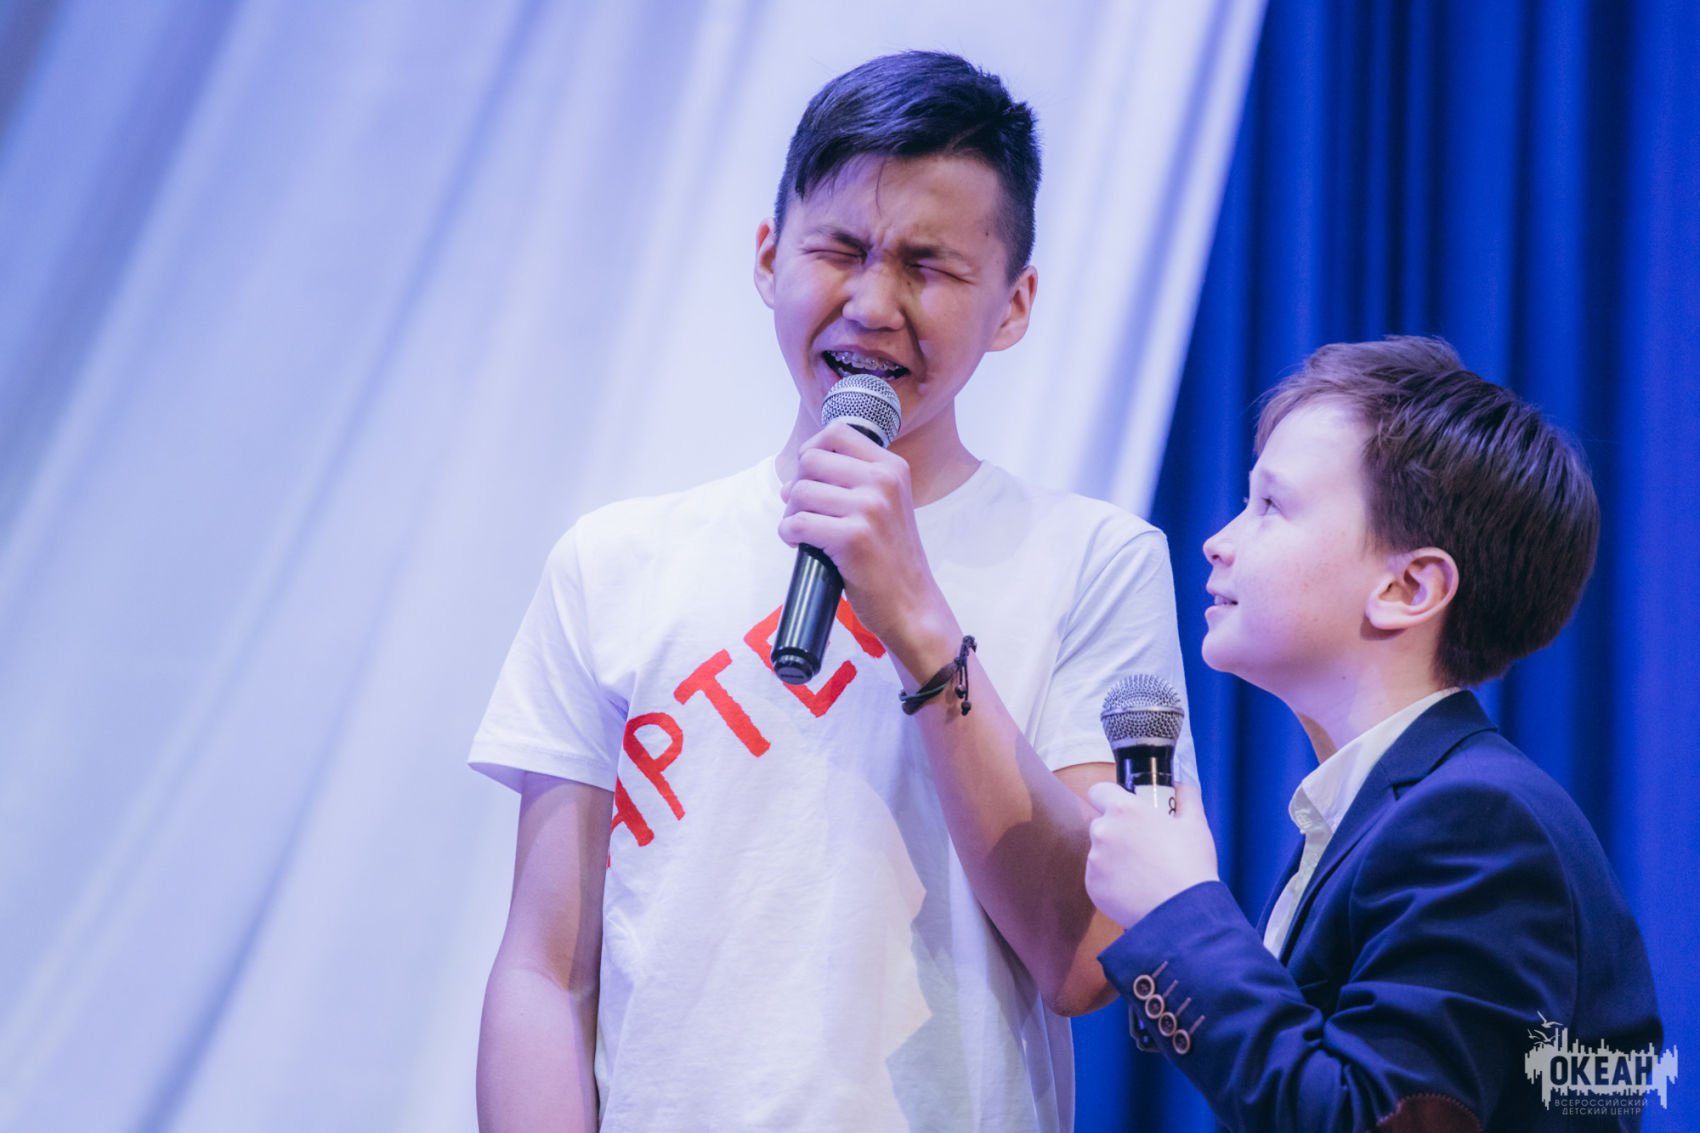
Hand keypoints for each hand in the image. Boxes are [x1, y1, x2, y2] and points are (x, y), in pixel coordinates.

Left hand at [778, 422, 955, 664]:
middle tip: (805, 512)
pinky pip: (797, 523)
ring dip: (791, 514)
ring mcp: (870, 508)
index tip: (812, 478)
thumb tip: (796, 474)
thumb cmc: (890, 557)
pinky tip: (802, 545)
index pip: (836, 432)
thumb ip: (853, 481)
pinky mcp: (853, 538)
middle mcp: (883, 481)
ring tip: (804, 532)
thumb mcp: (886, 505)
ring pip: (799, 491)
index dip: (812, 451)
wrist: (912, 604)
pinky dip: (790, 535)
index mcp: (892, 468)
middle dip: (798, 486)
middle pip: (810, 460)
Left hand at [1085, 781, 1218, 928]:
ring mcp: (1095, 860)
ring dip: (1114, 858)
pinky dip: (1112, 882)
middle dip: (1117, 832)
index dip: (1111, 798)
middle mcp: (1103, 831)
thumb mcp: (1195, 824)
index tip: (1125, 810)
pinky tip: (1135, 889)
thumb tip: (1181, 784)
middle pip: (1101, 823)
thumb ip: (1186, 797)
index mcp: (1124, 810)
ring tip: (1143, 873)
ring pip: (1100, 852)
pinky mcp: (1092, 886)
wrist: (1183, 913)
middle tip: (1142, 847)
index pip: (1099, 790)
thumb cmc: (1191, 865)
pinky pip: (1098, 877)